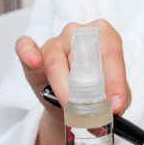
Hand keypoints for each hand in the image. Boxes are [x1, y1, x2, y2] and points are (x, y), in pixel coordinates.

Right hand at [15, 20, 131, 144]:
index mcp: (104, 36)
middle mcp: (79, 34)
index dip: (115, 80)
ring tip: (69, 106)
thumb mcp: (112, 94)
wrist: (71, 105)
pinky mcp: (34, 53)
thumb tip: (115, 106)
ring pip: (56, 59)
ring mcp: (55, 41)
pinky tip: (34, 61)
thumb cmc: (96, 91)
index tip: (116, 104)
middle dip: (87, 84)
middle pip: (83, 53)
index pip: (111, 53)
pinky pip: (25, 46)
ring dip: (63, 85)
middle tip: (91, 110)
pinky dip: (28, 52)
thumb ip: (117, 96)